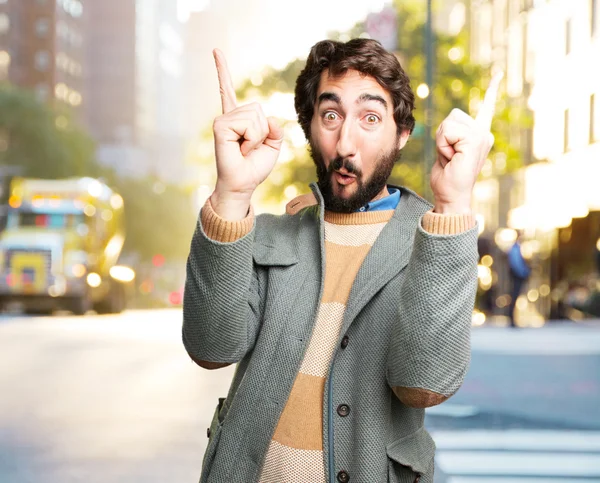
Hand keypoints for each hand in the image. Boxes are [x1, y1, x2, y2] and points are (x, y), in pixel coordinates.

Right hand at [211, 49, 283, 218]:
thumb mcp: (273, 146)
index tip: (215, 50)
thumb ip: (276, 128)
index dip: (222, 70)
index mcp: (238, 118)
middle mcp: (229, 116)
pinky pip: (248, 123)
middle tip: (249, 148)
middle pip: (259, 109)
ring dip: (257, 137)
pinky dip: (251, 139)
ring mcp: (223, 119)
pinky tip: (239, 148)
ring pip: (256, 116)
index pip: (228, 90)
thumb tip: (270, 117)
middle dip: (263, 131)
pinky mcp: (220, 125)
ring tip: (244, 149)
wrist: (243, 184)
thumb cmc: (255, 167)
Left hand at [430, 71, 502, 214]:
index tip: (499, 73)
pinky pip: (447, 132)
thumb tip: (449, 128)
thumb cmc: (447, 178)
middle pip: (452, 116)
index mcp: (479, 134)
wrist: (451, 196)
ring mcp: (482, 136)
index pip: (486, 108)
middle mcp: (484, 133)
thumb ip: (450, 136)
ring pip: (448, 124)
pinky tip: (452, 159)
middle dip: (442, 136)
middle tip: (449, 156)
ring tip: (450, 158)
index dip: (492, 90)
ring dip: (442, 142)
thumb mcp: (446, 152)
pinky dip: (443, 145)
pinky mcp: (475, 140)